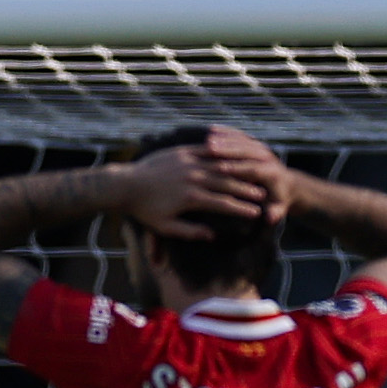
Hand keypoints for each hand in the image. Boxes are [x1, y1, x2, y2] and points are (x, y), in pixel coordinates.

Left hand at [114, 128, 282, 238]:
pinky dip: (221, 154)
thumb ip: (190, 232)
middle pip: (227, 184)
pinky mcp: (181, 152)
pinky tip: (232, 156)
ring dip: (237, 172)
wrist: (125, 185)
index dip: (242, 209)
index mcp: (191, 199)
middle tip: (261, 195)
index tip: (256, 213)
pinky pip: (206, 151)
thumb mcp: (165, 227)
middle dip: (246, 190)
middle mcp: (192, 178)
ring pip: (219, 167)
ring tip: (251, 176)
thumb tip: (212, 236)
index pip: (223, 204)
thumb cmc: (144, 210)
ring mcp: (187, 163)